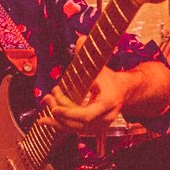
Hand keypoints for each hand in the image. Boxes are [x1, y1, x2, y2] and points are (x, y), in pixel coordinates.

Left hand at [47, 63, 169, 134]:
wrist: (124, 91)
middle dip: (60, 112)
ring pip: (75, 128)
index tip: (55, 108)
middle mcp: (105, 118)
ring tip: (45, 105)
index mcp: (107, 103)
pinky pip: (75, 130)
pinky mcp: (94, 129)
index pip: (88, 115)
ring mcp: (100, 126)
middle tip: (48, 97)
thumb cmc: (111, 79)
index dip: (70, 113)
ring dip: (57, 119)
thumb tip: (81, 39)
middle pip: (78, 123)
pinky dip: (60, 125)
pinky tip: (46, 120)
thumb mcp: (101, 66)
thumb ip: (89, 54)